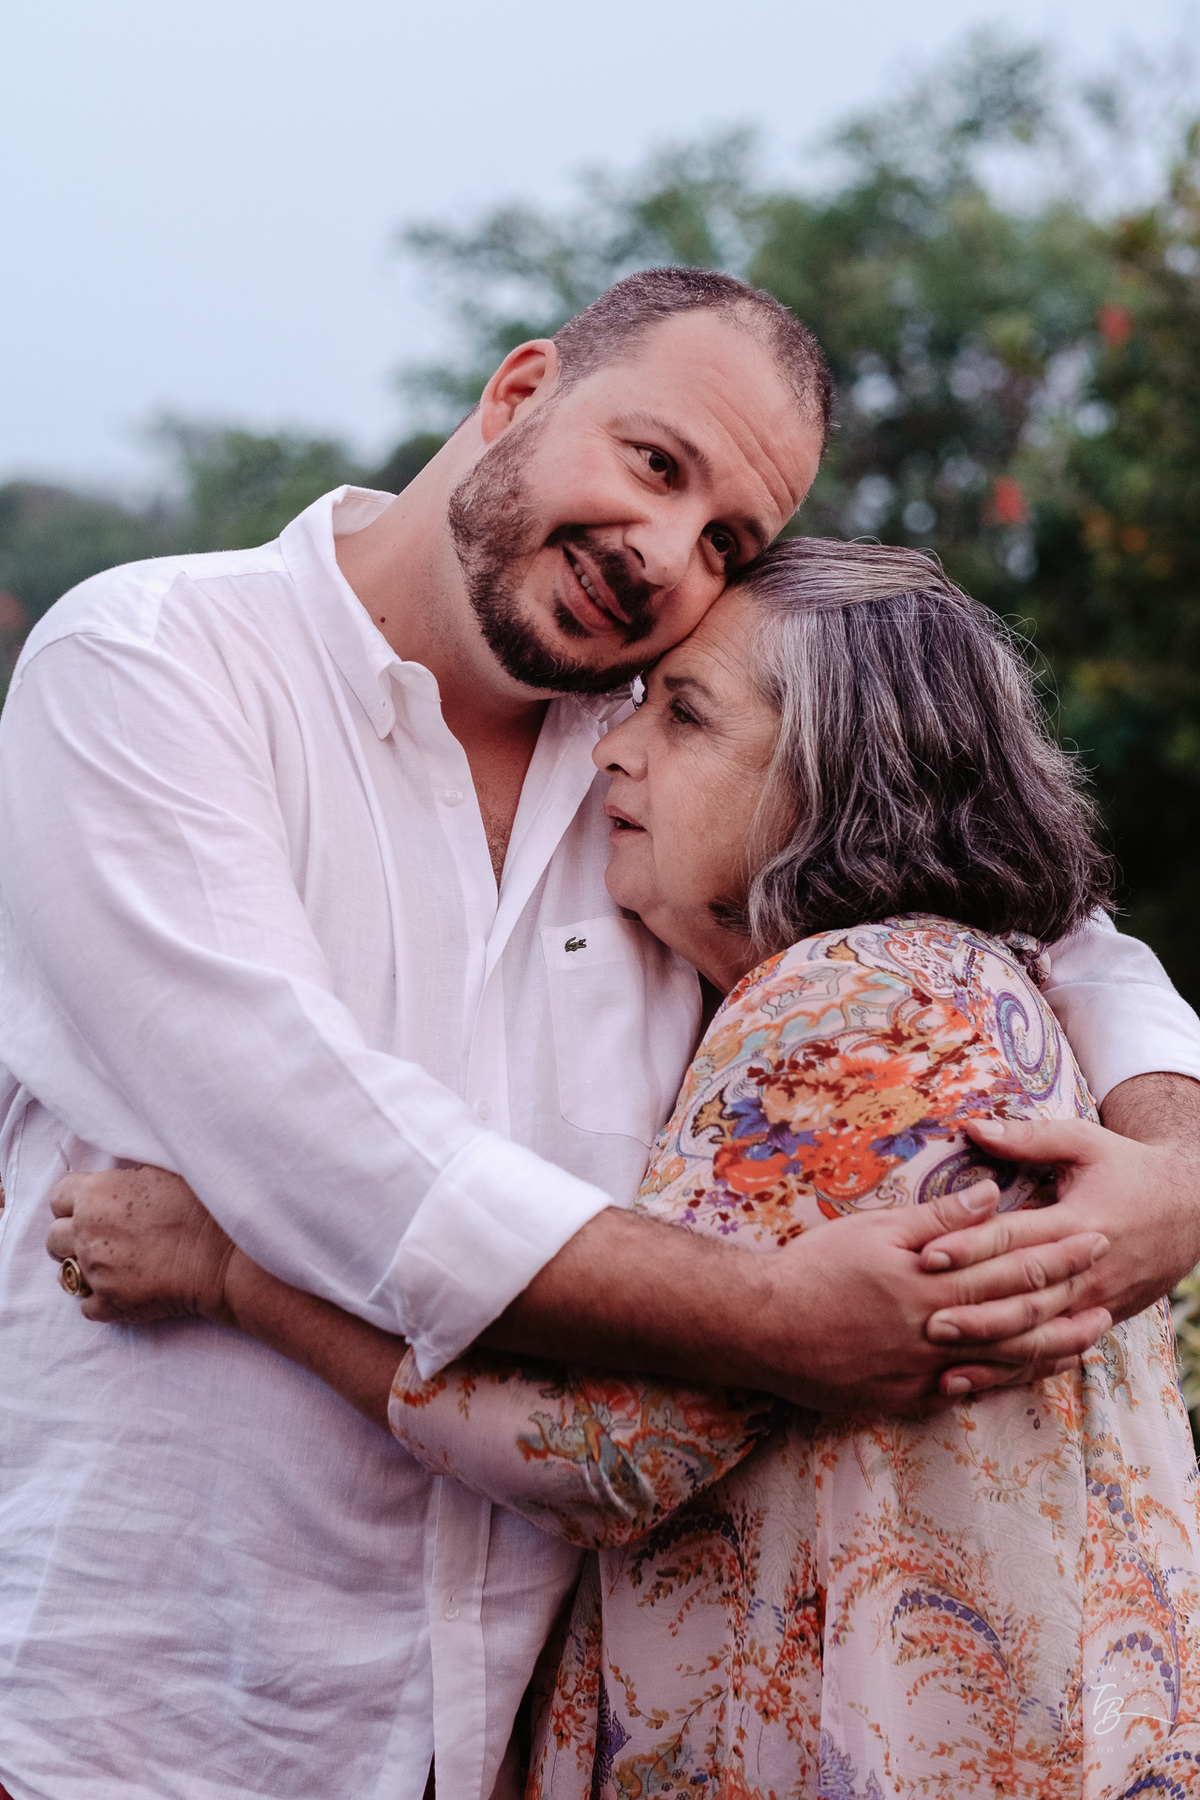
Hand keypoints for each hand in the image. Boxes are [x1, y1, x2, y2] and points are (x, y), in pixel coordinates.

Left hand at [47, 1166, 235, 1325]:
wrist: (225, 1255)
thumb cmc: (201, 1207)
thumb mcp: (161, 1172)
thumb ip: (124, 1178)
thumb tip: (113, 1182)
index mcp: (97, 1194)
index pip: (58, 1197)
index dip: (74, 1202)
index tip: (92, 1208)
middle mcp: (88, 1232)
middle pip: (54, 1238)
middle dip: (73, 1237)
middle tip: (103, 1238)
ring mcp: (96, 1271)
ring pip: (66, 1275)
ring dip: (84, 1269)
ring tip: (113, 1265)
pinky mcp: (110, 1303)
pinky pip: (88, 1306)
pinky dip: (103, 1300)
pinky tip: (127, 1288)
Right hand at [769, 1179, 1110, 1414]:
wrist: (762, 1328)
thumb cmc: (813, 1268)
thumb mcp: (874, 1230)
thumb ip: (938, 1218)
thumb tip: (992, 1196)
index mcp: (930, 1284)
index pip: (1010, 1266)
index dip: (1056, 1252)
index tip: (1093, 1237)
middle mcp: (934, 1333)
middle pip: (1018, 1317)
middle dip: (1068, 1299)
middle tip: (1106, 1283)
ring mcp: (920, 1373)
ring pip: (1001, 1363)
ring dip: (1049, 1349)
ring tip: (1086, 1339)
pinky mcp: (903, 1400)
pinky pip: (964, 1395)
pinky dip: (1001, 1384)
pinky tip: (1023, 1376)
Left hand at [915, 1084, 1199, 1359]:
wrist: (1192, 1210)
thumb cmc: (1128, 1168)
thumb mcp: (1085, 1141)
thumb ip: (1028, 1137)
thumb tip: (971, 1127)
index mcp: (1080, 1221)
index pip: (1018, 1239)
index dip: (972, 1246)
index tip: (927, 1253)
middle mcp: (1088, 1270)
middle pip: (1025, 1296)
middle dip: (975, 1310)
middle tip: (924, 1318)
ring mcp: (1096, 1302)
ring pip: (1039, 1334)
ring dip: (991, 1348)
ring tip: (942, 1356)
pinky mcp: (1099, 1321)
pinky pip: (1052, 1353)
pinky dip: (1013, 1370)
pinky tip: (974, 1381)